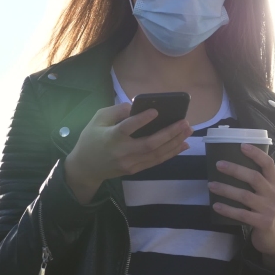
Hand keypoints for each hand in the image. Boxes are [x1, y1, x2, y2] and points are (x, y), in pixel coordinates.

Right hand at [64, 103, 191, 202]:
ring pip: (156, 154)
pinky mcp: (135, 169)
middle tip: (185, 122)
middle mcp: (122, 152)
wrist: (85, 168)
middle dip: (169, 133)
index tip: (156, 111)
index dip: (141, 120)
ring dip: (175, 143)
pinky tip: (183, 145)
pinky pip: (156, 161)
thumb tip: (134, 106)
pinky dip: (171, 153)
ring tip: (188, 131)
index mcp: (111, 137)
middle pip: (149, 144)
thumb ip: (116, 111)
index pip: (127, 128)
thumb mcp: (97, 120)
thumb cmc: (91, 139)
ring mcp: (130, 163)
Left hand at [208, 143, 274, 268]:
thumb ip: (258, 181)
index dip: (256, 154)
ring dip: (226, 189)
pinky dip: (227, 209)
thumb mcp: (267, 193)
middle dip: (235, 170)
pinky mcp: (262, 222)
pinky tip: (216, 205)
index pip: (268, 164)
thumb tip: (231, 164)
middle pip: (254, 178)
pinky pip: (242, 214)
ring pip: (245, 196)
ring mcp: (269, 209)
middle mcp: (274, 194)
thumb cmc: (266, 209)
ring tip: (211, 185)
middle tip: (218, 164)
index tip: (242, 145)